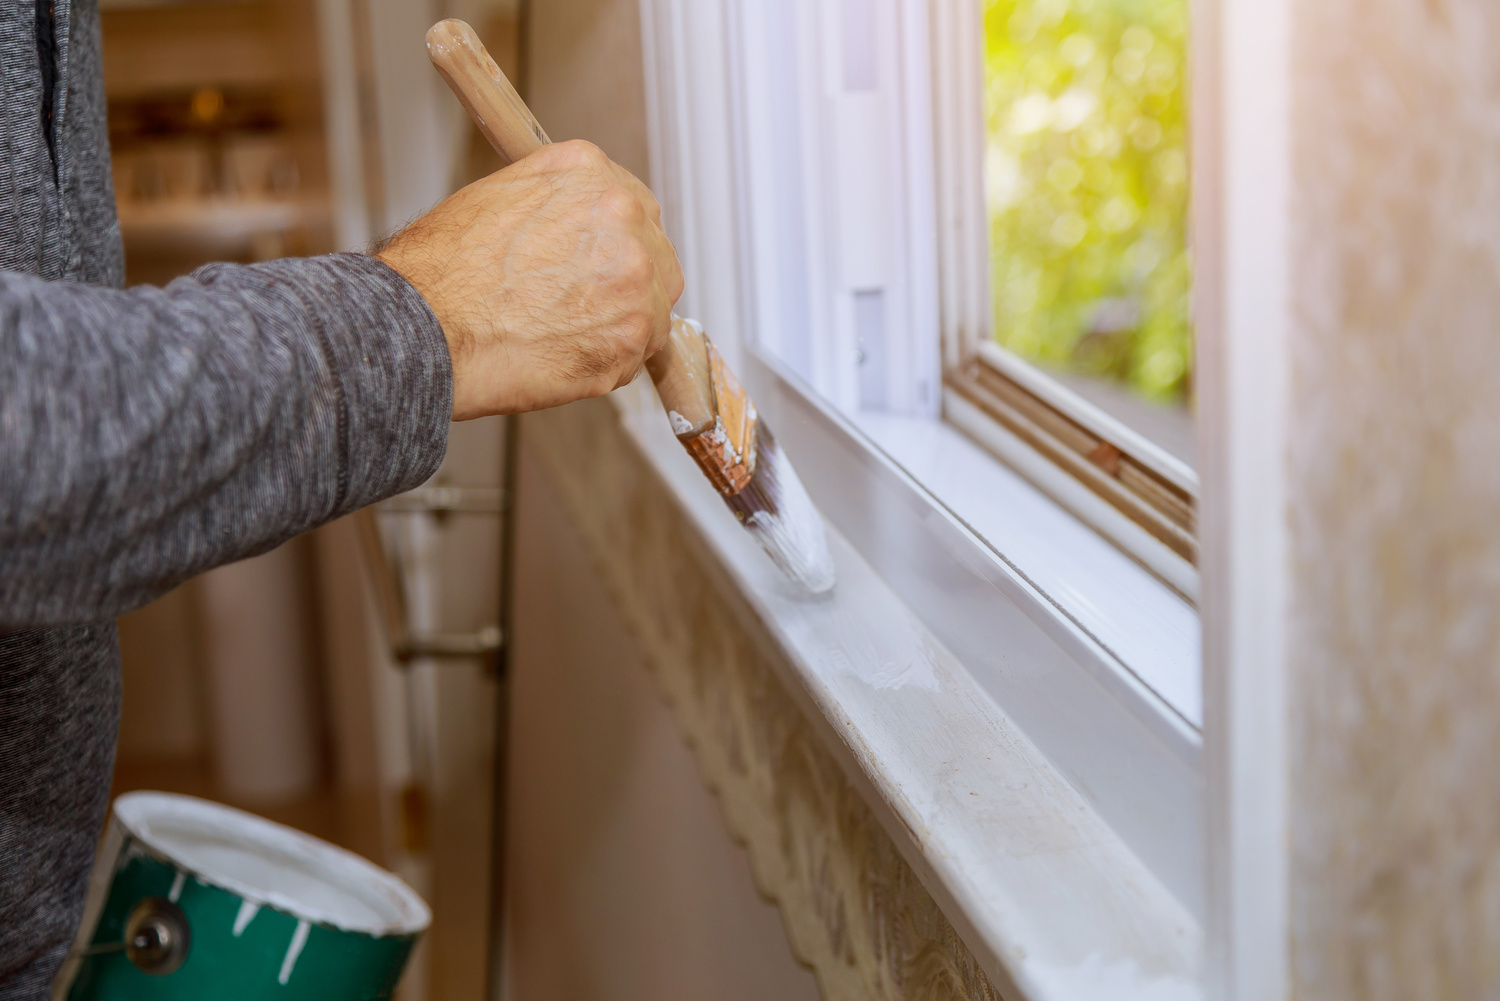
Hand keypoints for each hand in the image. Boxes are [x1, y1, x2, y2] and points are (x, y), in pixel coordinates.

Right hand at [376, 140, 684, 419]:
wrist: (423, 327)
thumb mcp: (498, 197)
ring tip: (562, 337)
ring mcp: (635, 276)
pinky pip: (637, 355)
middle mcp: (622, 214)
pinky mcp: (633, 335)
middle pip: (657, 257)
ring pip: (654, 309)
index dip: (617, 244)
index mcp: (589, 172)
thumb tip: (580, 230)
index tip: (601, 265)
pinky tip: (561, 357)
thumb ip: (558, 205)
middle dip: (627, 286)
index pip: (635, 209)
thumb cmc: (442, 272)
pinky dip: (608, 363)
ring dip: (620, 327)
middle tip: (582, 309)